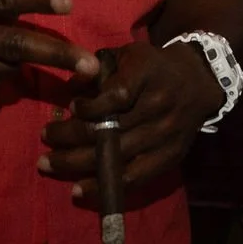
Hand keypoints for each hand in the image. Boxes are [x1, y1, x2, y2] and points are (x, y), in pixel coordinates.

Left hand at [39, 39, 224, 205]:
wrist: (199, 81)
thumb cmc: (155, 66)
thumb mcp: (130, 54)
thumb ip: (100, 67)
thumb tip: (71, 87)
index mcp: (148, 76)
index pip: (117, 96)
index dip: (90, 106)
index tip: (71, 107)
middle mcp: (158, 108)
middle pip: (109, 131)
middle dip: (69, 138)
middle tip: (43, 137)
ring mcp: (164, 137)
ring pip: (116, 158)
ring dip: (77, 164)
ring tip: (48, 163)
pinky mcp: (169, 157)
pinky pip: (133, 179)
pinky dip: (104, 186)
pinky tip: (79, 189)